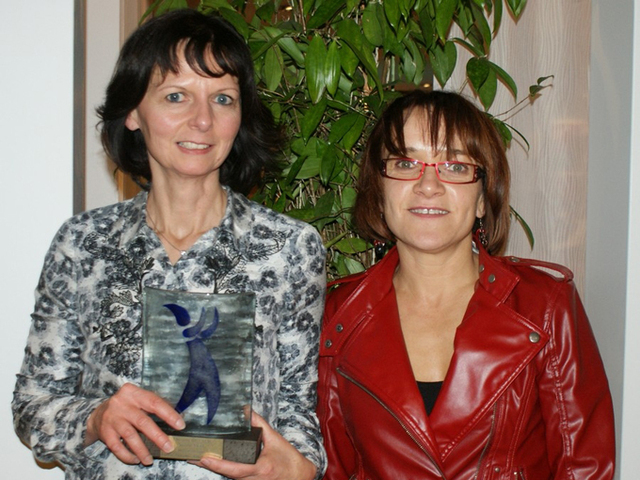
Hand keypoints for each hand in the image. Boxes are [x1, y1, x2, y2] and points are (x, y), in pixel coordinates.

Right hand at [85, 382, 184, 465]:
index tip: (180, 425)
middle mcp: (121, 404)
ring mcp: (112, 418)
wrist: (98, 414)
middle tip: (169, 447)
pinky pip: (117, 447)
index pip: (154, 402)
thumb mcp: (139, 400)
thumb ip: (156, 406)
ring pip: (130, 436)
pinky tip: (136, 459)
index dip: (169, 414)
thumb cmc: (127, 407)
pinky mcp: (105, 432)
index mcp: (133, 393)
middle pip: (142, 421)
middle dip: (157, 436)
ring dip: (142, 450)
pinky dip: (127, 455)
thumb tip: (180, 417)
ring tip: (150, 460)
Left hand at [195, 411, 316, 479]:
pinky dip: (221, 468)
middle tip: (190, 455)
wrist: (299, 477)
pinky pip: (232, 476)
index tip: (204, 458)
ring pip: (227, 476)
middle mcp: (252, 479)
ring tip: (195, 456)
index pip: (234, 468)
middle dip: (207, 465)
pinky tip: (210, 461)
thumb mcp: (276, 439)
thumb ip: (260, 424)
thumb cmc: (289, 460)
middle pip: (225, 474)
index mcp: (259, 468)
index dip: (218, 464)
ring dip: (212, 467)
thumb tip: (246, 411)